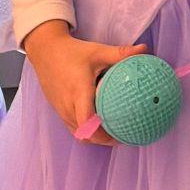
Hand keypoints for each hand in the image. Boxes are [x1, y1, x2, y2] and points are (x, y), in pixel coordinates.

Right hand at [23, 22, 145, 146]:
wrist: (45, 50)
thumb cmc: (72, 51)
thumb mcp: (97, 51)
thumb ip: (120, 53)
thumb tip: (144, 50)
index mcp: (79, 92)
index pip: (87, 122)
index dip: (102, 134)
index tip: (120, 136)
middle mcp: (68, 105)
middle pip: (85, 134)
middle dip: (103, 139)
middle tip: (123, 137)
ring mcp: (61, 110)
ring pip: (78, 133)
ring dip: (94, 137)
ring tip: (113, 133)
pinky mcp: (58, 110)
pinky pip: (73, 127)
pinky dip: (85, 131)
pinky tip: (98, 124)